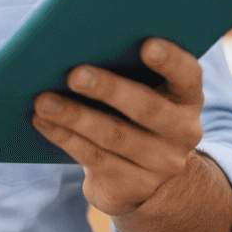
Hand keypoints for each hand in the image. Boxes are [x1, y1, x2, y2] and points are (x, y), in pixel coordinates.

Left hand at [31, 37, 205, 216]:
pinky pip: (95, 159)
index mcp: (187, 97)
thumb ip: (126, 69)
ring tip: (43, 101)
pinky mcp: (134, 187)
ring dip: (75, 117)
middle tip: (74, 74)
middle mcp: (183, 132)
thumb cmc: (133, 111)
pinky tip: (43, 121)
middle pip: (147, 109)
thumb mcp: (143, 91)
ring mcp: (161, 164)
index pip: (188, 75)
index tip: (147, 45)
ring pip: (115, 137)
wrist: (145, 173)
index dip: (171, 60)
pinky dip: (65, 137)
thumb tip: (76, 44)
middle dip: (109, 90)